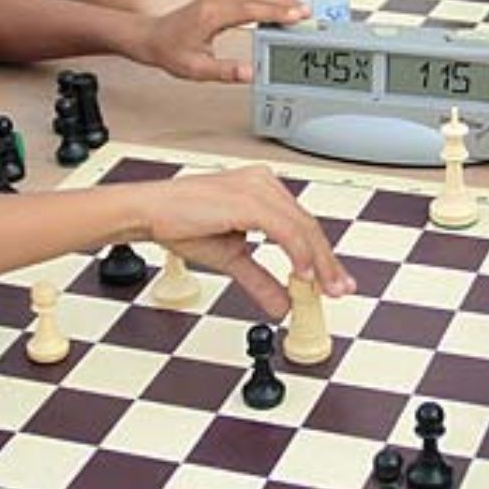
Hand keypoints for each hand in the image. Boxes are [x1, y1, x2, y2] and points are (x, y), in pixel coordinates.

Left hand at [140, 0, 307, 81]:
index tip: (299, 15)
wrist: (149, 36)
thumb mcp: (195, 69)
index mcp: (212, 14)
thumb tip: (250, 73)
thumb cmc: (169, 51)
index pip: (252, 8)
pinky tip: (277, 0)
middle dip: (285, 0)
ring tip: (296, 8)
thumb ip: (224, 71)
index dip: (278, 10)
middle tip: (306, 13)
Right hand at [141, 168, 355, 317]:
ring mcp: (257, 188)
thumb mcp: (231, 259)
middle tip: (340, 289)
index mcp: (262, 190)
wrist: (148, 212)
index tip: (333, 281)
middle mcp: (264, 184)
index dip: (322, 256)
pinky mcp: (248, 199)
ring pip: (302, 227)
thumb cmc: (180, 222)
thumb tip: (282, 304)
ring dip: (318, 262)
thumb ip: (260, 280)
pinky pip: (284, 230)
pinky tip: (303, 275)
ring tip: (325, 288)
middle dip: (327, 262)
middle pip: (308, 226)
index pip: (302, 225)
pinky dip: (297, 254)